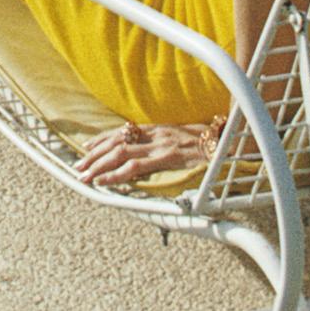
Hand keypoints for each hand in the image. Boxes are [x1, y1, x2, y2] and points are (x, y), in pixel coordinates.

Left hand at [73, 118, 216, 192]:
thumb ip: (169, 144)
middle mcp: (156, 134)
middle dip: (94, 154)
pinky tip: (103, 181)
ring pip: (120, 153)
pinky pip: (135, 166)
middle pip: (116, 141)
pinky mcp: (168, 157)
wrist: (230, 144)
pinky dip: (116, 174)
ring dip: (98, 165)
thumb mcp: (185, 139)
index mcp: (159, 129)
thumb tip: (158, 153)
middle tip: (78, 165)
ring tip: (83, 175)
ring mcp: (161, 145)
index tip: (87, 147)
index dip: (103, 140)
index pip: (123, 132)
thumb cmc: (211, 144)